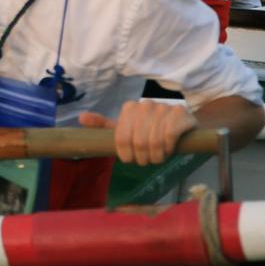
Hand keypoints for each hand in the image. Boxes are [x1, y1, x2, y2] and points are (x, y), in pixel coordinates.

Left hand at [81, 101, 196, 164]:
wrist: (183, 124)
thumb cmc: (151, 129)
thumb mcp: (127, 128)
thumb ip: (105, 125)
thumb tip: (81, 118)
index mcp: (129, 108)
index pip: (121, 139)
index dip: (127, 155)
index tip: (132, 160)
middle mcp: (145, 105)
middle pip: (138, 143)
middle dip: (143, 158)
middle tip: (148, 160)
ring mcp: (163, 108)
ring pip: (154, 142)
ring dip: (157, 156)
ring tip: (159, 156)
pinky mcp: (180, 114)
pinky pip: (169, 137)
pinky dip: (169, 148)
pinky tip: (170, 148)